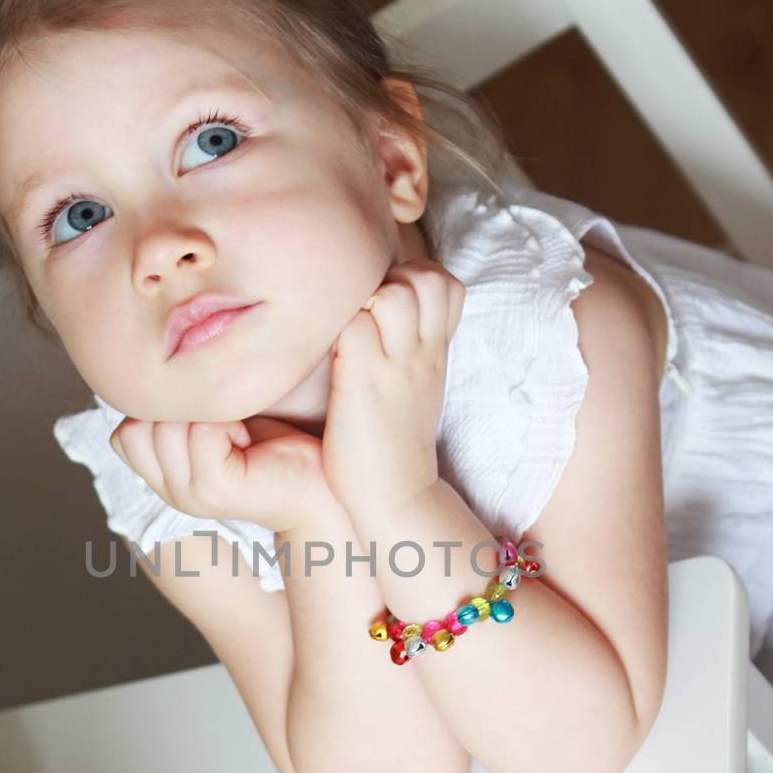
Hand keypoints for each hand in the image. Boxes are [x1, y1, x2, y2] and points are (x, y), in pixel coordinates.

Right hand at [109, 414, 332, 534]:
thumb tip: (157, 354)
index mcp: (164, 475)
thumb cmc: (278, 444)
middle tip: (229, 426)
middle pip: (137, 426)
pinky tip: (249, 441)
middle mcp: (168, 490)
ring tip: (240, 433)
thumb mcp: (218, 418)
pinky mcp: (214, 490)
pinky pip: (202, 432)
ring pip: (165, 427)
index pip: (122, 431)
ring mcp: (187, 495)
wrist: (321, 488)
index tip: (211, 418)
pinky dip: (228, 424)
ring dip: (208, 415)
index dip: (164, 409)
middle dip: (184, 410)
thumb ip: (182, 404)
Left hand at [321, 259, 465, 516]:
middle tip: (363, 318)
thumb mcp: (416, 385)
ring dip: (363, 301)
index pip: (444, 282)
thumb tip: (380, 314)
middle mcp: (422, 351)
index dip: (414, 281)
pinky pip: (351, 327)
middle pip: (425, 277)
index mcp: (435, 350)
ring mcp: (396, 365)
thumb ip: (408, 345)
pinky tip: (327, 355)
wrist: (395, 495)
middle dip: (392, 281)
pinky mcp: (363, 380)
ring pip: (392, 293)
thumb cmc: (393, 442)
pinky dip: (334, 330)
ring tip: (348, 335)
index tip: (385, 310)